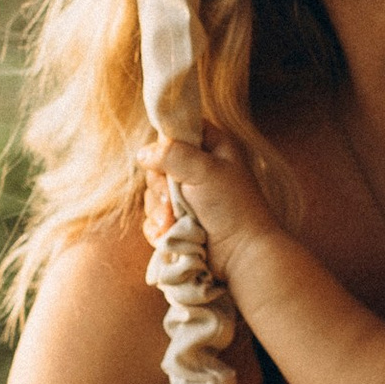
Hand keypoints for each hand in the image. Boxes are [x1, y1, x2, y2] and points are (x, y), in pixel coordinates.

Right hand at [152, 130, 276, 272]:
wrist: (241, 253)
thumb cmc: (232, 207)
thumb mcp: (205, 170)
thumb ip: (172, 154)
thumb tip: (143, 153)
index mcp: (212, 148)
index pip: (179, 130)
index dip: (167, 143)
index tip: (166, 160)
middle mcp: (198, 169)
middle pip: (158, 165)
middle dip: (160, 187)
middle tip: (172, 200)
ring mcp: (187, 197)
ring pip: (153, 194)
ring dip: (159, 211)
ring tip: (174, 224)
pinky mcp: (178, 221)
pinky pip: (154, 218)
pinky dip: (158, 228)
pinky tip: (169, 235)